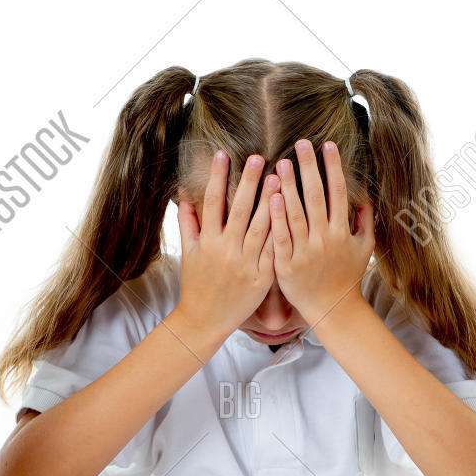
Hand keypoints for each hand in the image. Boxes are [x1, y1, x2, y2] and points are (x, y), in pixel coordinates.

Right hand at [174, 151, 277, 345]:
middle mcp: (226, 251)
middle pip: (240, 210)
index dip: (217, 177)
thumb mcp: (189, 253)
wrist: (204, 321)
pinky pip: (274, 251)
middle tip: (259, 157)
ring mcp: (245, 265)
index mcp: (208, 242)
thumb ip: (188, 222)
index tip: (223, 154)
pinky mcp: (261, 278)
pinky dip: (282, 233)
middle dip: (249, 182)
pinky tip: (292, 213)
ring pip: (261, 227)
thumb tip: (183, 193)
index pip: (213, 202)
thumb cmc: (196, 285)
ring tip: (279, 178)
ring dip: (270, 202)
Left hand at [270, 140, 374, 325]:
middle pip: (316, 196)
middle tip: (301, 143)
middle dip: (309, 167)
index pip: (338, 192)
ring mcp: (305, 251)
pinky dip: (276, 217)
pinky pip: (281, 236)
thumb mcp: (364, 249)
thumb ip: (365, 222)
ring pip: (296, 213)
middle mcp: (325, 239)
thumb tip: (365, 196)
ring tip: (280, 163)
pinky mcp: (286, 264)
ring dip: (289, 186)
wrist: (332, 310)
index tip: (328, 145)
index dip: (333, 167)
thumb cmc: (347, 277)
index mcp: (342, 232)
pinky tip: (271, 196)